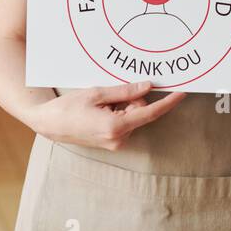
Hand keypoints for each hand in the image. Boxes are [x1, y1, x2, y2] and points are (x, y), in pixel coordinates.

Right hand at [28, 81, 186, 151]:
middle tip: (108, 96)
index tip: (182, 93)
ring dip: (122, 106)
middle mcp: (118, 139)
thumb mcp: (97, 93)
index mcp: (116, 127)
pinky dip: (117, 113)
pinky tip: (99, 112)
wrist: (49, 124)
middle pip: (139, 111)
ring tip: (99, 105)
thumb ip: (125, 91)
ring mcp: (115, 143)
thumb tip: (148, 87)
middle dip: (130, 100)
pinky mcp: (111, 143)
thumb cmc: (68, 107)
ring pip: (132, 117)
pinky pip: (124, 123)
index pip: (150, 113)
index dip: (168, 102)